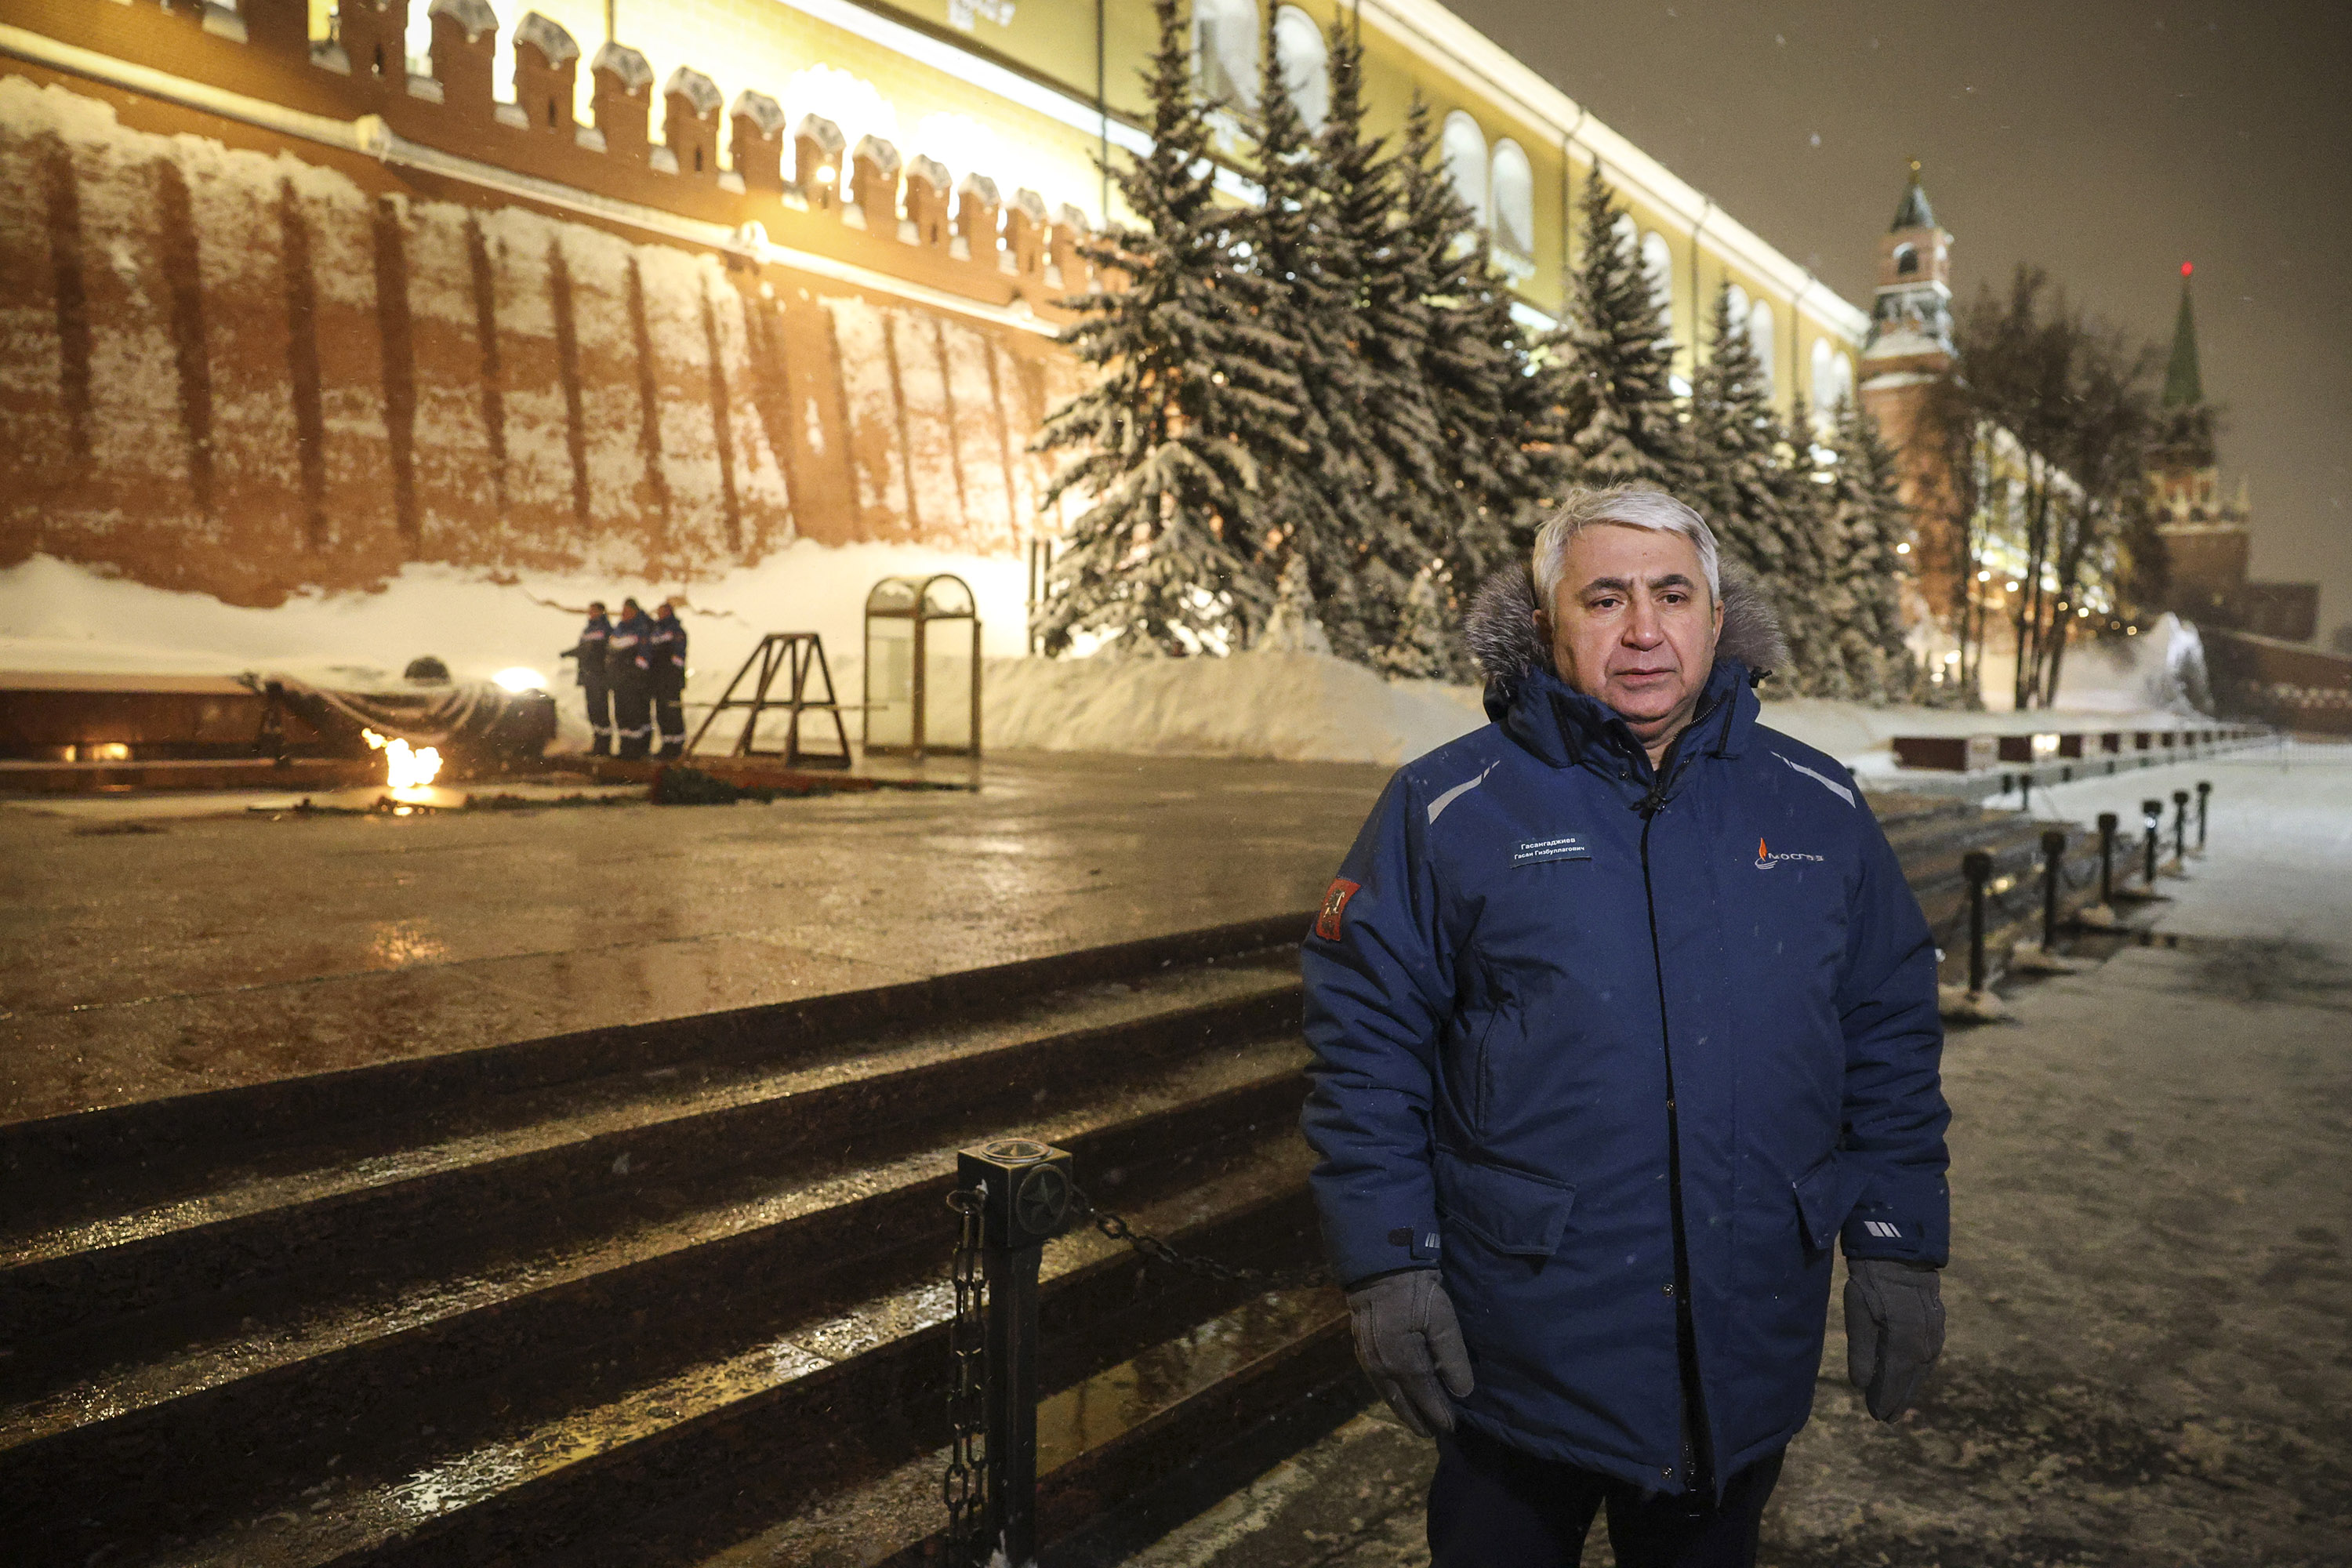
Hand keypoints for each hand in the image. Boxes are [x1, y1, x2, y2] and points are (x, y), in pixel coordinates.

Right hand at [1346, 1269, 1473, 1436]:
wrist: (1378, 1268)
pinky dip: (1390, 1396)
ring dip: (1402, 1411)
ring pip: (1387, 1395)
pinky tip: (1396, 1396)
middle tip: (1432, 1434)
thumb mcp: (1442, 1320)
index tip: (1451, 1428)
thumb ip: (1453, 1357)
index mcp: (1404, 1364)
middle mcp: (1383, 1369)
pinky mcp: (1362, 1350)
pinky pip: (1377, 1383)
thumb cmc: (1415, 1292)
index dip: (1439, 1414)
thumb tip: (1462, 1392)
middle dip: (1419, 1420)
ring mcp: (1369, 1361)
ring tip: (1416, 1422)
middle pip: (1402, 1403)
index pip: (1425, 1398)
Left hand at [1843, 1257, 1944, 1420]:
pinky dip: (1919, 1371)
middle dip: (1898, 1400)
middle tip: (1886, 1418)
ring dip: (1910, 1388)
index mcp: (1902, 1347)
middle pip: (1910, 1381)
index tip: (1876, 1416)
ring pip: (1922, 1371)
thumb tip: (1861, 1385)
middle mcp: (1923, 1347)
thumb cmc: (1872, 1284)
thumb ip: (1860, 1353)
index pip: (1892, 1383)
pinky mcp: (1938, 1327)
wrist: (1900, 1256)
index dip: (1884, 1401)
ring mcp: (1934, 1337)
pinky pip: (1929, 1357)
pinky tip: (1912, 1375)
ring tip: (1899, 1404)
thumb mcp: (1857, 1316)